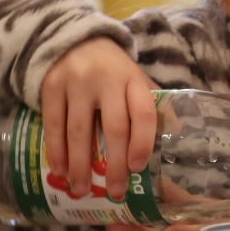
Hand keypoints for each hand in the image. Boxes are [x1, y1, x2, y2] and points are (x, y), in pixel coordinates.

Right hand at [40, 38, 157, 199]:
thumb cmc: (113, 71)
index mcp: (133, 80)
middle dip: (114, 164)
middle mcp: (107, 79)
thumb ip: (152, 106)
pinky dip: (57, 151)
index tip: (138, 168)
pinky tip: (61, 171)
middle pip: (114, 127)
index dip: (143, 142)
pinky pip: (53, 125)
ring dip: (80, 165)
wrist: (74, 39)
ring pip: (79, 131)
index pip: (143, 113)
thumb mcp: (136, 81)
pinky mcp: (51, 87)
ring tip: (81, 189)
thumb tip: (178, 136)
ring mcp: (77, 83)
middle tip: (116, 191)